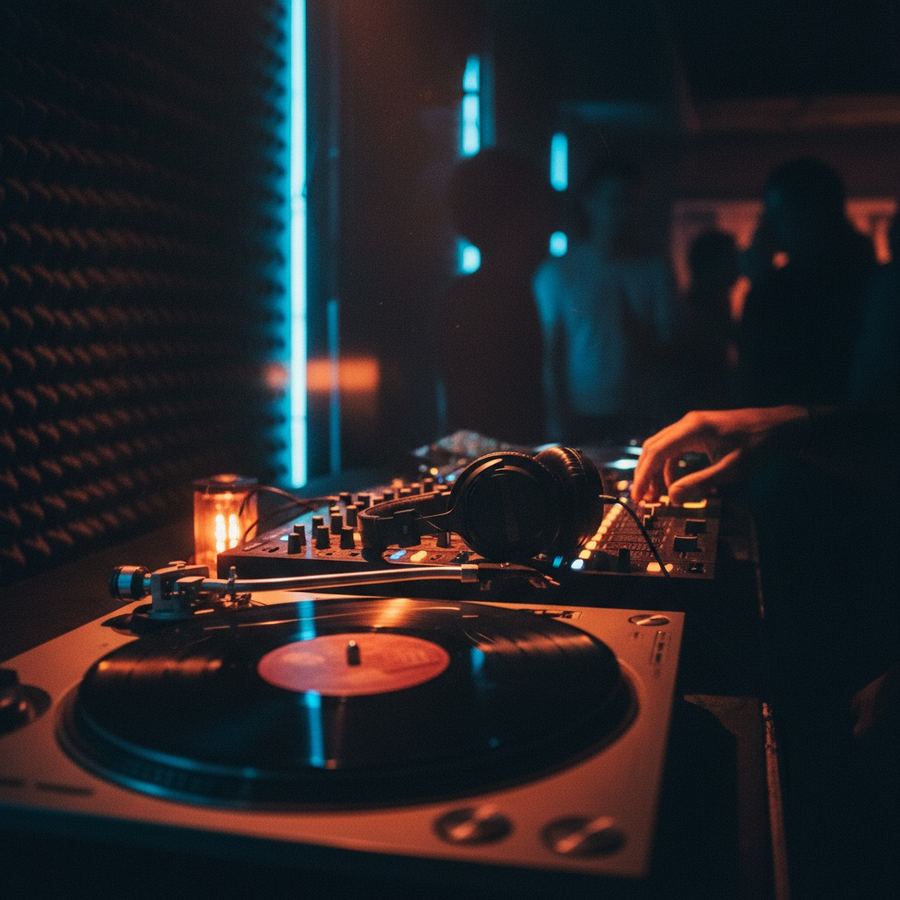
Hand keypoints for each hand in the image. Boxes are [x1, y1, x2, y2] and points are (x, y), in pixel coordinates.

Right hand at [631, 406, 809, 503]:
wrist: (778, 427)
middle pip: (654, 448)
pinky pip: (676, 449)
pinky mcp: (698, 432)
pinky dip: (672, 467)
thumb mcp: (729, 469)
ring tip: (660, 496)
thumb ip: (699, 483)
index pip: (656, 452)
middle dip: (646, 474)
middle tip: (643, 498)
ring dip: (659, 472)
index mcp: (692, 429)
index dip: (644, 475)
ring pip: (663, 449)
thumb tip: (672, 497)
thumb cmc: (757, 446)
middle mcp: (688, 423)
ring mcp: (692, 426)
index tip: (638, 495)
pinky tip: (679, 484)